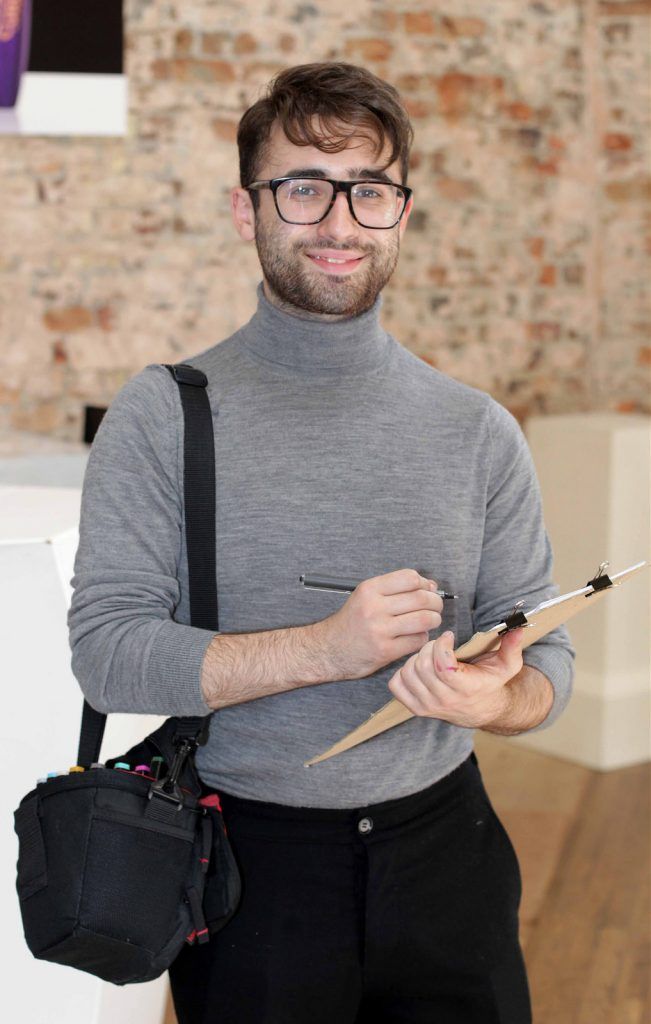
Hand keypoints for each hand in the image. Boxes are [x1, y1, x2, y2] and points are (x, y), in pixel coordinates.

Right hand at [321, 569, 442, 679]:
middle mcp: (374, 608)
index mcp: (369, 589)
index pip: (410, 578)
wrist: (329, 649)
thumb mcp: (366, 597)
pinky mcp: (385, 651)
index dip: (425, 584)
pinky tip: (415, 636)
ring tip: (430, 621)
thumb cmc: (352, 622)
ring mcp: (380, 630)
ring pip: (424, 619)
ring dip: (434, 619)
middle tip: (435, 607)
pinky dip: (423, 637)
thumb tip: (431, 585)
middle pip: (421, 598)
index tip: (427, 590)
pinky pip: (418, 640)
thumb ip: (396, 589)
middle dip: (435, 602)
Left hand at [387, 627, 525, 728]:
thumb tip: (517, 629)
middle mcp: (444, 701)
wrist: (482, 710)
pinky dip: (403, 672)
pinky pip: (396, 685)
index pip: (441, 666)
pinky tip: (418, 667)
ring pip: (408, 672)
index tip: (449, 636)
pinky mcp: (416, 708)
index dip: (441, 645)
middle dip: (429, 647)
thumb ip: (512, 647)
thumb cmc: (491, 683)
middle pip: (422, 666)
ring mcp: (428, 706)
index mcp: (465, 689)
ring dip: (416, 657)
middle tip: (439, 644)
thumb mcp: (507, 666)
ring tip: (430, 654)